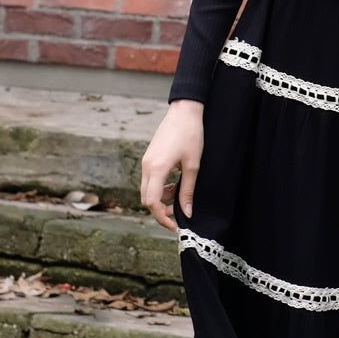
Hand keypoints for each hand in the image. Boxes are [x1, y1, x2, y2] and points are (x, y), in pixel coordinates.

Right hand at [141, 99, 204, 230]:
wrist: (184, 112)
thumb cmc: (191, 135)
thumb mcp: (193, 165)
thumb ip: (187, 191)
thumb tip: (186, 212)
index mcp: (156, 169)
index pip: (151, 202)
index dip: (161, 217)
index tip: (174, 225)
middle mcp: (146, 166)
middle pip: (146, 198)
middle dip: (160, 209)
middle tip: (178, 213)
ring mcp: (146, 161)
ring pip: (147, 190)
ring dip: (161, 197)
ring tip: (180, 192)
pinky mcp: (149, 158)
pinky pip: (150, 179)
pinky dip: (160, 187)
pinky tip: (175, 182)